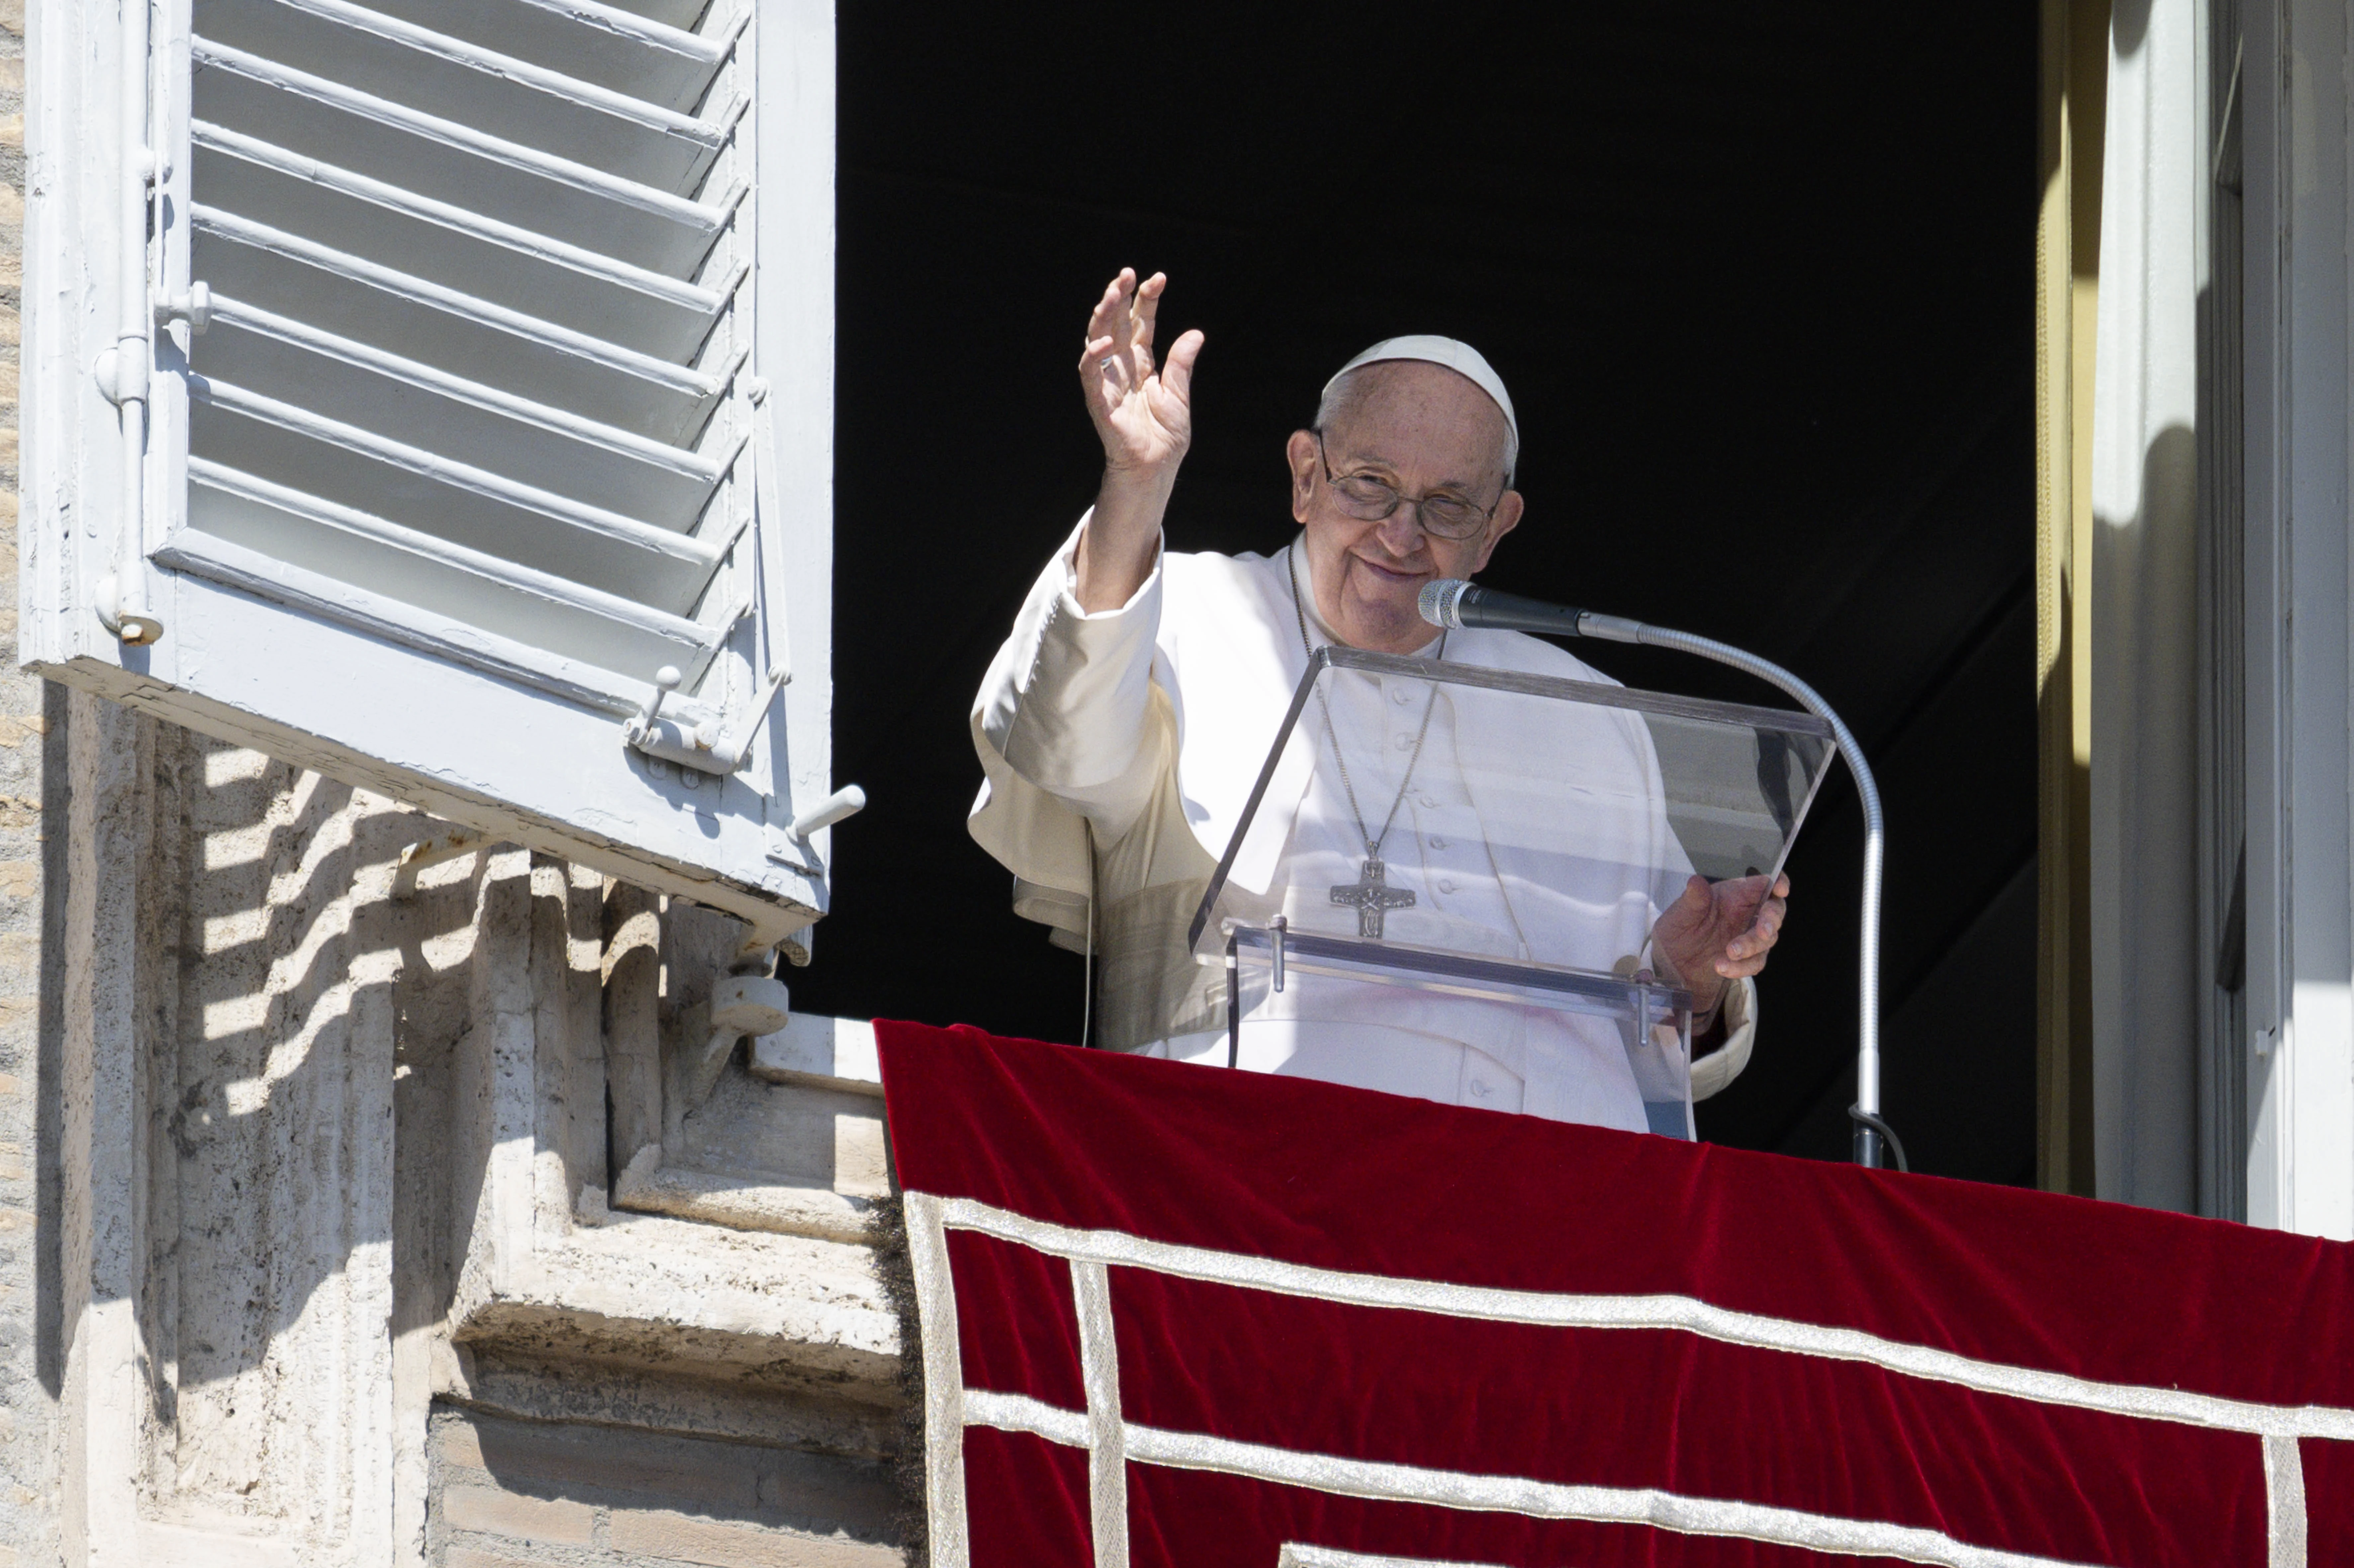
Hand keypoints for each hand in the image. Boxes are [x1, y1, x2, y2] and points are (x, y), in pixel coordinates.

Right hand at [1079, 269, 1203, 481]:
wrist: (1156, 469)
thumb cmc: (1164, 437)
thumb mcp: (1179, 394)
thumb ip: (1181, 363)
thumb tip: (1195, 332)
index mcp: (1141, 364)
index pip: (1139, 324)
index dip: (1146, 301)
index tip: (1158, 278)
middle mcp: (1121, 369)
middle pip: (1115, 325)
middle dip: (1119, 298)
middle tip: (1127, 274)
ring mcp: (1108, 383)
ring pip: (1098, 341)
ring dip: (1103, 316)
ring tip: (1113, 293)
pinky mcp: (1100, 402)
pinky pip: (1091, 376)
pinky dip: (1094, 358)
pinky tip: (1105, 343)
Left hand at [1650, 871, 1790, 1017]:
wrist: (1672, 964)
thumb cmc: (1679, 931)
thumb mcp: (1680, 914)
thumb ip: (1693, 899)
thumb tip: (1696, 882)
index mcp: (1734, 894)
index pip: (1764, 883)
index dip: (1778, 882)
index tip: (1780, 889)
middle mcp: (1746, 913)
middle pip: (1774, 911)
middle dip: (1771, 920)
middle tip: (1762, 932)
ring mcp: (1749, 936)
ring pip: (1767, 939)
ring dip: (1751, 947)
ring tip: (1729, 952)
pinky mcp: (1747, 958)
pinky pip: (1755, 962)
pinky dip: (1741, 967)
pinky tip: (1722, 967)